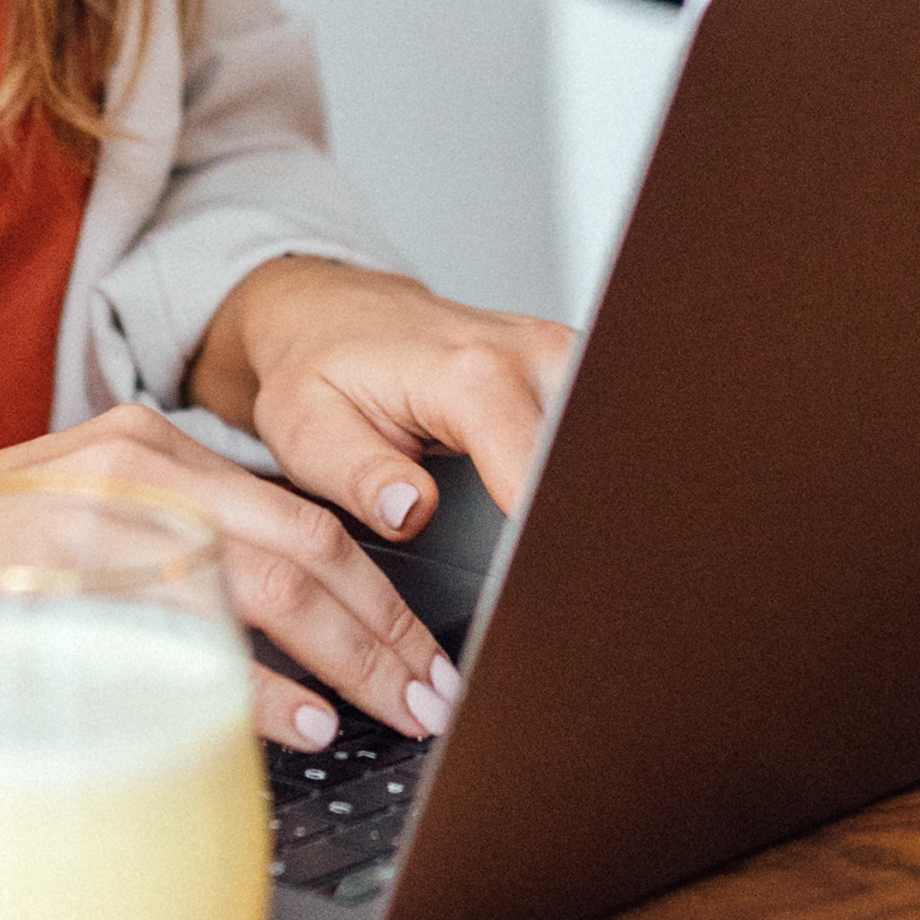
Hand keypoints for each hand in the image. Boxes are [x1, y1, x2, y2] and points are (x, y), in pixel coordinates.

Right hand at [0, 393, 459, 756]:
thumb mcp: (65, 539)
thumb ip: (157, 567)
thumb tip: (265, 650)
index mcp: (146, 449)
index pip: (304, 514)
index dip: (383, 590)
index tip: (427, 653)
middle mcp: (137, 463)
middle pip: (313, 544)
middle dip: (393, 630)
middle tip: (440, 696)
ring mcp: (102, 513)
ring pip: (274, 578)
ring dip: (354, 656)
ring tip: (402, 712)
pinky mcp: (64, 570)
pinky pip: (192, 629)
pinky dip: (261, 684)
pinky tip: (303, 725)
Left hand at [190, 255, 573, 687]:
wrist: (335, 316)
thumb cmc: (320, 372)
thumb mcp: (308, 429)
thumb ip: (361, 475)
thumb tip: (411, 512)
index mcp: (474, 376)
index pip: (536, 483)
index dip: (536, 553)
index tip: (528, 603)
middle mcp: (534, 356)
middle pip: (590, 469)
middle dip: (578, 535)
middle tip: (551, 594)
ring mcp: (564, 357)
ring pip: (610, 452)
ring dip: (592, 507)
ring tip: (561, 559)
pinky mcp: (574, 368)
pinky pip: (603, 431)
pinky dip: (588, 477)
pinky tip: (568, 515)